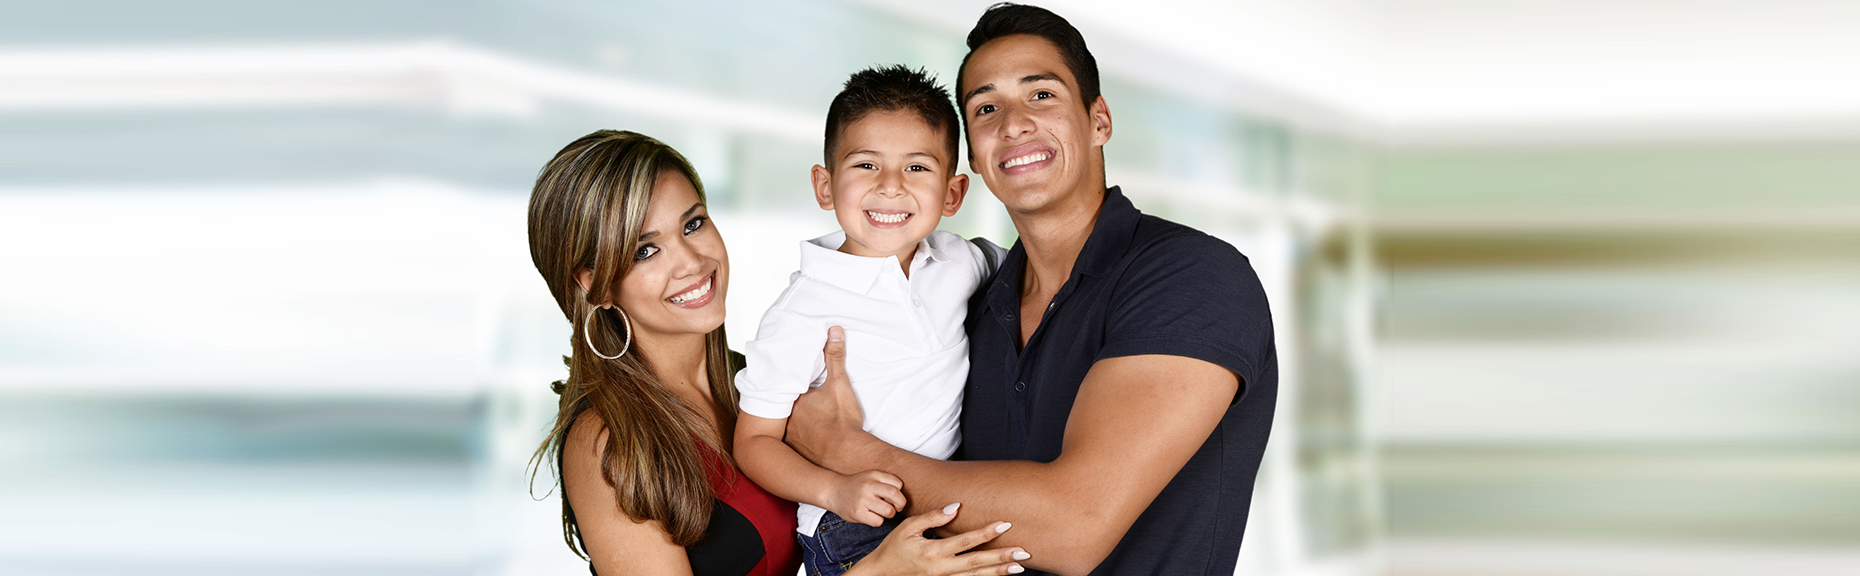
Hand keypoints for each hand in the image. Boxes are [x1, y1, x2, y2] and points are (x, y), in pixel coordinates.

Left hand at [787, 325, 867, 467]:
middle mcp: (786, 419)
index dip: (787, 384)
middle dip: (786, 404)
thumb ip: (835, 357)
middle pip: (781, 406)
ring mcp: (789, 437)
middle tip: (795, 401)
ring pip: (783, 425)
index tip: (789, 380)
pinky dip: (794, 440)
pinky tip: (802, 439)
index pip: (784, 387)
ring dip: (789, 422)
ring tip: (798, 419)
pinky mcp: (796, 453)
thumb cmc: (842, 420)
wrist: (847, 454)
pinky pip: (789, 444)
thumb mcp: (840, 384)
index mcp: (794, 400)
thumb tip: (834, 331)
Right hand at [825, 470, 905, 526]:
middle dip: (901, 504)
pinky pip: (878, 521)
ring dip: (889, 514)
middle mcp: (868, 485)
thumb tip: (902, 499)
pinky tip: (872, 516)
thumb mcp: (870, 477)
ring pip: (888, 510)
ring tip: (882, 512)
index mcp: (874, 475)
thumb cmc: (857, 486)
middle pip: (895, 495)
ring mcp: (862, 500)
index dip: (900, 492)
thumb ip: (886, 483)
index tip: (894, 497)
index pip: (898, 484)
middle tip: (897, 507)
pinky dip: (878, 521)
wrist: (834, 492)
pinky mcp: (858, 513)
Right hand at [852, 503, 1028, 575]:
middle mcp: (942, 568)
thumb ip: (932, 517)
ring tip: (1019, 567)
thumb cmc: (894, 548)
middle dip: (1001, 557)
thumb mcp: (908, 528)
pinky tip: (999, 573)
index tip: (1005, 523)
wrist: (882, 574)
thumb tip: (956, 507)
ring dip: (998, 571)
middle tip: (1023, 552)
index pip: (966, 541)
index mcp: (934, 552)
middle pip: (978, 563)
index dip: (986, 532)